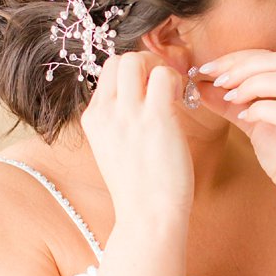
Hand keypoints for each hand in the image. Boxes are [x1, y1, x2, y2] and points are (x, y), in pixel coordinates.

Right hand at [81, 52, 193, 226]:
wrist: (148, 217)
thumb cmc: (139, 186)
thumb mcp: (114, 147)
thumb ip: (119, 120)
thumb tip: (139, 95)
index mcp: (93, 118)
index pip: (108, 71)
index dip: (133, 72)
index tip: (149, 90)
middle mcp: (106, 113)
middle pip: (121, 59)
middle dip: (146, 63)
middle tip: (162, 86)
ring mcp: (129, 115)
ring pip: (138, 59)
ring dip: (161, 69)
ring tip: (172, 93)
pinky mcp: (156, 118)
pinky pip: (164, 75)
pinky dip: (176, 80)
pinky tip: (181, 101)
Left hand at [194, 50, 275, 228]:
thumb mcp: (255, 124)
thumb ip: (232, 104)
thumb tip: (202, 86)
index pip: (271, 55)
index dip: (238, 57)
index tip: (208, 68)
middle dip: (243, 66)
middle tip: (216, 80)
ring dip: (252, 84)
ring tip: (231, 98)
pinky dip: (260, 110)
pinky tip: (245, 119)